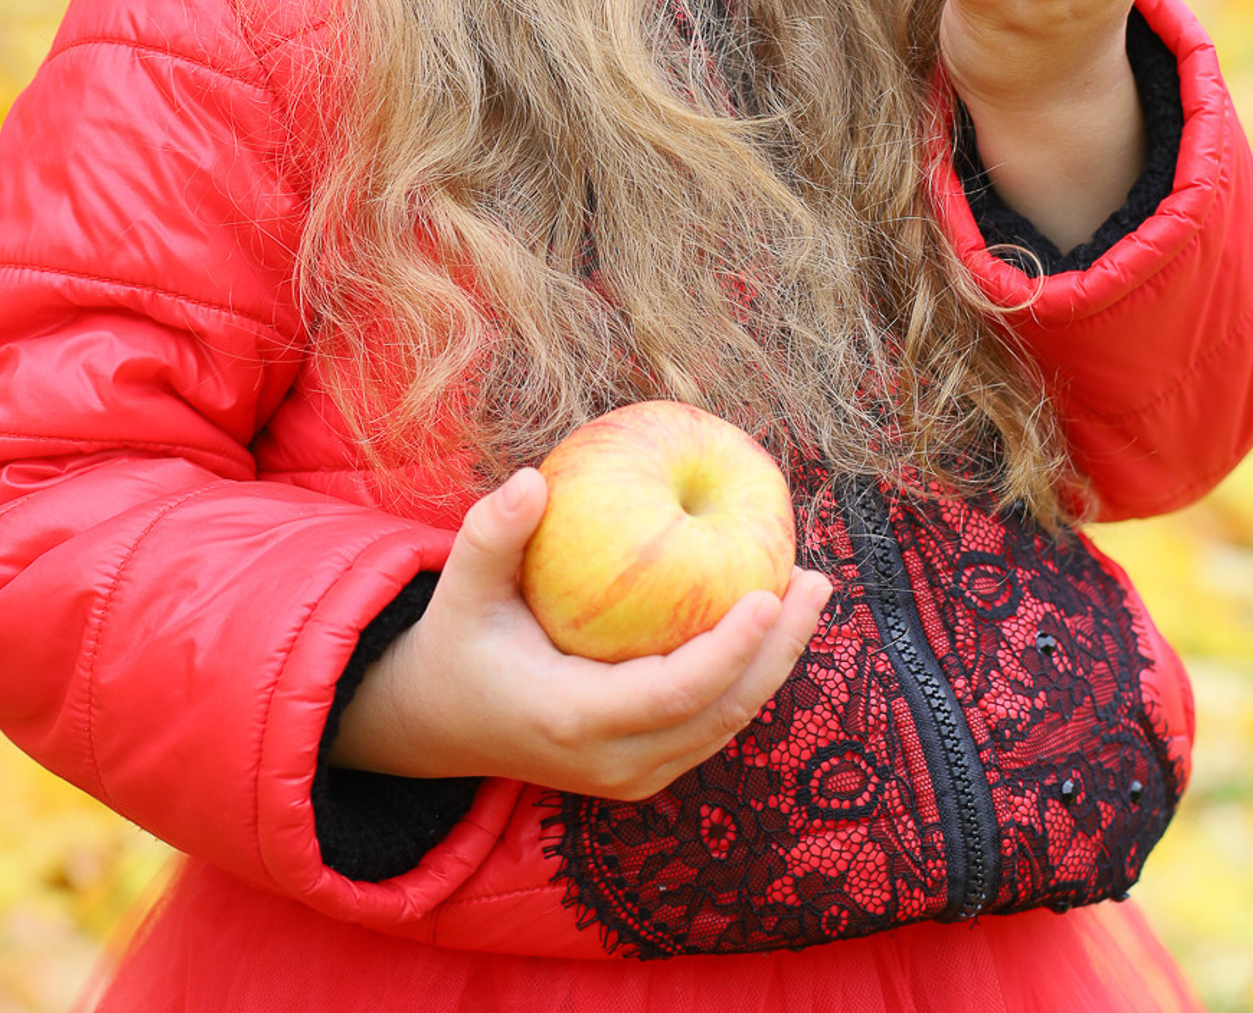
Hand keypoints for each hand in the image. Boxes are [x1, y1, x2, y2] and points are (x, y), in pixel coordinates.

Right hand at [329, 468, 832, 801]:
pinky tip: (769, 616)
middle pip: (721, 713)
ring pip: (726, 723)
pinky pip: (711, 721)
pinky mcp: (644, 768)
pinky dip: (747, 673)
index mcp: (574, 720)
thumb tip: (531, 478)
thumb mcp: (461, 588)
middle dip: (779, 650)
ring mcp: (633, 775)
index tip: (769, 593)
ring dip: (774, 661)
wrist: (438, 723)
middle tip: (814, 579)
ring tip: (807, 590)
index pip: (675, 694)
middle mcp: (613, 762)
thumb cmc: (457, 642)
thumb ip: (491, 535)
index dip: (731, 650)